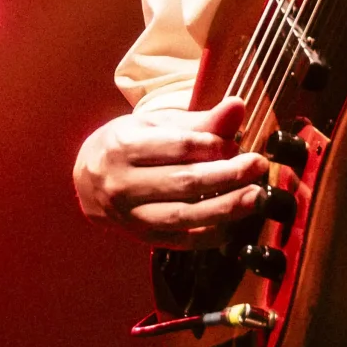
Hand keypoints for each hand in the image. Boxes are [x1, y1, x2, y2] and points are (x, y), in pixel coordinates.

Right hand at [73, 97, 269, 247]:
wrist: (88, 179)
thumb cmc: (129, 144)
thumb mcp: (156, 124)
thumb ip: (200, 120)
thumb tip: (237, 105)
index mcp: (124, 145)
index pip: (179, 146)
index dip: (214, 146)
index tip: (238, 144)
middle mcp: (122, 183)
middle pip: (184, 181)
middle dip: (227, 175)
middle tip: (257, 166)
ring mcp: (130, 215)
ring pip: (184, 215)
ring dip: (225, 208)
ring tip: (255, 197)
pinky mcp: (142, 238)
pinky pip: (182, 240)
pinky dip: (211, 234)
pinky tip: (234, 224)